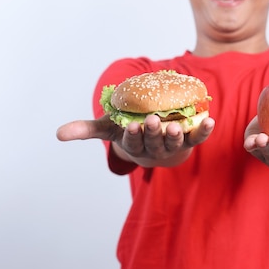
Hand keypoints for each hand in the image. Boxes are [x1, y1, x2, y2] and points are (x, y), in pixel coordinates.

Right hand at [57, 114, 214, 167]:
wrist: (156, 137)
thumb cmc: (130, 129)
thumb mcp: (108, 127)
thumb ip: (86, 130)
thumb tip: (58, 134)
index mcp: (134, 143)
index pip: (132, 141)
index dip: (133, 135)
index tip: (132, 126)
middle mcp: (154, 147)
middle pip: (154, 142)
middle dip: (154, 132)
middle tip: (155, 121)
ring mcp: (173, 144)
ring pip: (174, 142)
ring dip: (176, 134)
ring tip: (176, 124)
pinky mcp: (189, 140)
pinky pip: (197, 137)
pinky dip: (204, 130)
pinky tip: (210, 120)